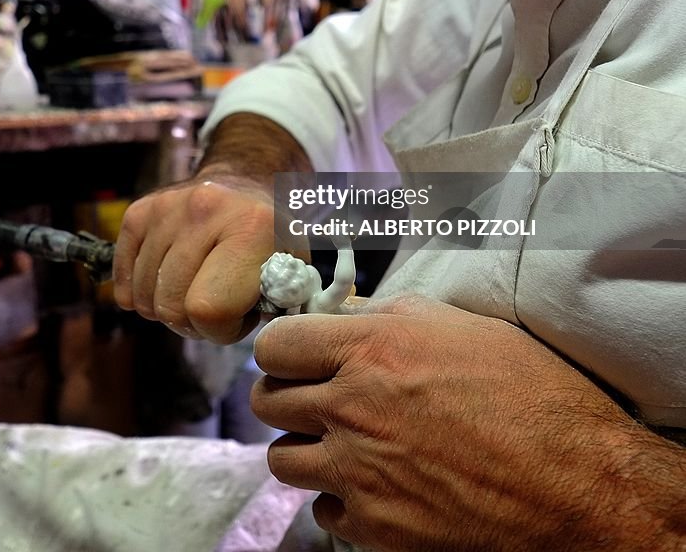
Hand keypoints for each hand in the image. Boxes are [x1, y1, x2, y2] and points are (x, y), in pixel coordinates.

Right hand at [113, 173, 277, 342]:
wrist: (246, 186)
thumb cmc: (268, 240)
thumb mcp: (291, 270)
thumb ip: (277, 307)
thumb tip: (262, 337)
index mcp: (252, 227)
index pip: (208, 309)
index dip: (222, 329)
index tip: (238, 315)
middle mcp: (205, 210)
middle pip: (169, 305)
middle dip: (192, 321)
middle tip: (215, 305)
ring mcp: (168, 207)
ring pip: (143, 295)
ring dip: (166, 306)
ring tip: (195, 287)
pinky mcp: (140, 210)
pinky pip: (124, 276)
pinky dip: (139, 291)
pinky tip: (167, 279)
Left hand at [251, 295, 673, 551]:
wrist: (577, 484)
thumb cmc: (531, 394)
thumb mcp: (462, 326)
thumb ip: (390, 316)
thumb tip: (345, 317)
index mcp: (371, 348)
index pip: (276, 344)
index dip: (281, 347)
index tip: (295, 353)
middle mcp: (352, 408)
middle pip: (267, 402)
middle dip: (285, 394)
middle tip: (313, 396)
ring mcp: (358, 473)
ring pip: (283, 460)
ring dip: (305, 447)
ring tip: (344, 442)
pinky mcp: (374, 528)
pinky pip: (324, 510)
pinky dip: (340, 497)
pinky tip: (375, 484)